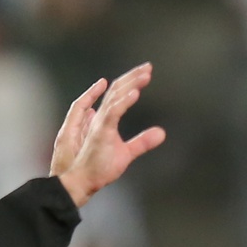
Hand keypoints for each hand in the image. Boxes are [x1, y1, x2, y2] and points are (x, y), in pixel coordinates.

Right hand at [52, 63, 166, 207]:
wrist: (84, 180)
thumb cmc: (100, 166)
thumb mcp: (128, 153)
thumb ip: (143, 141)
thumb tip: (162, 133)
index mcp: (107, 119)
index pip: (120, 94)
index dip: (133, 82)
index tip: (147, 73)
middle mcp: (102, 117)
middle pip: (118, 89)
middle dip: (133, 76)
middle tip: (149, 66)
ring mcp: (100, 123)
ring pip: (116, 96)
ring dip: (131, 84)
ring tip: (146, 75)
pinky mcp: (101, 132)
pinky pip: (113, 113)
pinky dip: (124, 102)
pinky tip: (136, 93)